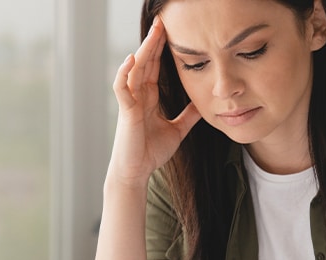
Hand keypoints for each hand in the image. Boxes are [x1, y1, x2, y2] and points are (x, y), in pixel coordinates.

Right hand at [108, 17, 201, 187]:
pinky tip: (132, 59)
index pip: (155, 67)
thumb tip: (203, 104)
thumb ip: (188, 116)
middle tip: (163, 21)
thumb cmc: (151, 153)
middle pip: (145, 62)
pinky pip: (122, 88)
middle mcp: (138, 96)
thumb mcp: (177, 130)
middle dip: (154, 41)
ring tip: (153, 32)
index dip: (161, 48)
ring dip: (143, 51)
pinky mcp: (126, 113)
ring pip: (135, 70)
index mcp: (149, 98)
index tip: (171, 30)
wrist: (137, 173)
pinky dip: (125, 73)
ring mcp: (130, 103)